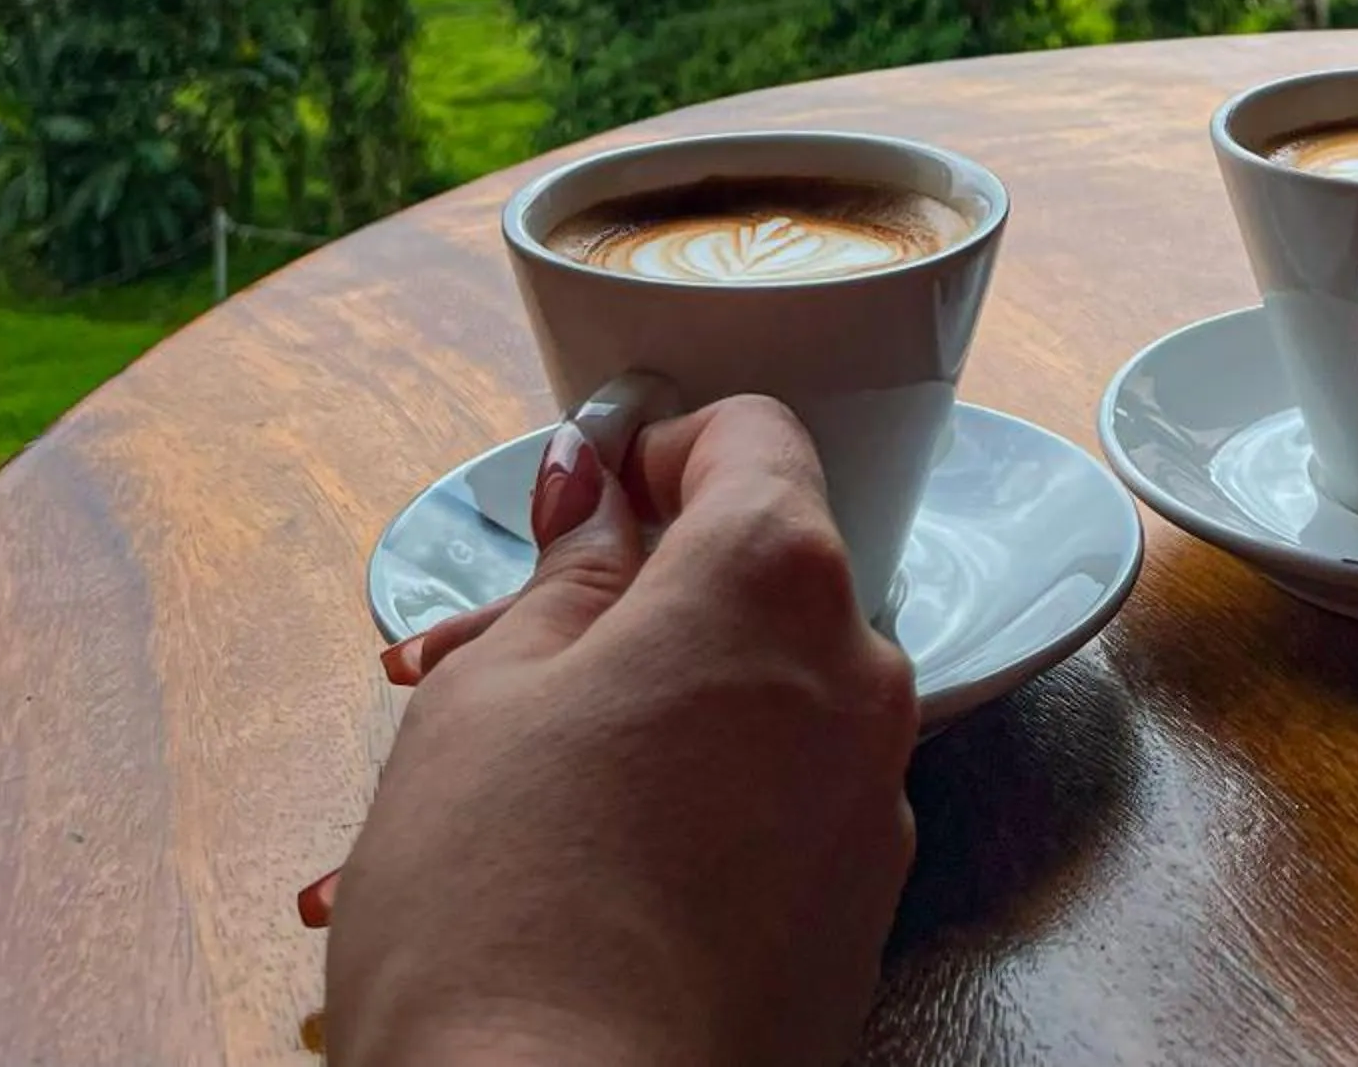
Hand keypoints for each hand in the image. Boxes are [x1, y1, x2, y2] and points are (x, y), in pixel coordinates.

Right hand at [318, 395, 918, 1066]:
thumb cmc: (502, 911)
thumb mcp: (489, 694)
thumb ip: (565, 569)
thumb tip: (592, 489)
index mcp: (776, 581)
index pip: (750, 436)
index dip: (655, 450)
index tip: (580, 501)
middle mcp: (859, 677)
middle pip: (751, 579)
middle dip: (628, 603)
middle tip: (487, 663)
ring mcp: (871, 807)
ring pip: (755, 703)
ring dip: (641, 713)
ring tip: (494, 792)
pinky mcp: (856, 920)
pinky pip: (772, 813)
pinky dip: (683, 812)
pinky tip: (562, 876)